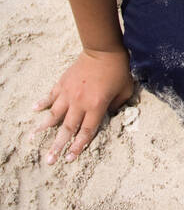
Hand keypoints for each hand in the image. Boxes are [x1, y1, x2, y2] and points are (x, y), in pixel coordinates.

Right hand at [31, 47, 134, 166]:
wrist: (104, 49)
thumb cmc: (118, 70)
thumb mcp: (125, 91)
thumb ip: (117, 106)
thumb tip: (110, 115)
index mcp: (96, 106)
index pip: (85, 131)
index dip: (77, 147)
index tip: (69, 159)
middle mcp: (80, 102)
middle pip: (67, 128)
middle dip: (58, 146)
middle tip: (49, 160)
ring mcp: (69, 92)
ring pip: (54, 114)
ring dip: (44, 128)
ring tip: (33, 138)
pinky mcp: (63, 82)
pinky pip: (50, 95)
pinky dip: (42, 103)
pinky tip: (34, 110)